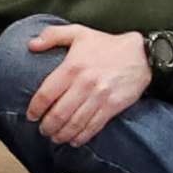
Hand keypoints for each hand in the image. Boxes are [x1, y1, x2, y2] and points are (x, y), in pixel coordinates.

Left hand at [25, 24, 150, 145]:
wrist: (141, 54)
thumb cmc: (107, 44)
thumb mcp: (78, 32)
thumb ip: (51, 35)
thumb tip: (31, 45)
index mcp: (72, 67)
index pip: (47, 94)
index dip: (36, 108)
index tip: (31, 115)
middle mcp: (84, 84)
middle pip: (59, 113)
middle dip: (47, 126)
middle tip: (42, 130)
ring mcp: (99, 97)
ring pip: (75, 123)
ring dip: (62, 134)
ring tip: (55, 138)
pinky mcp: (113, 106)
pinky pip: (93, 126)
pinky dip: (81, 137)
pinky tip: (74, 140)